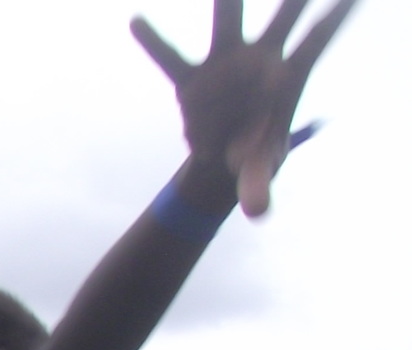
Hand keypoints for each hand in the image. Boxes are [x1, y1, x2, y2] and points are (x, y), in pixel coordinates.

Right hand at [134, 0, 356, 218]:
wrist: (224, 155)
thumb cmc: (250, 155)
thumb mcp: (256, 169)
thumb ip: (257, 186)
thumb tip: (257, 213)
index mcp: (288, 76)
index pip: (314, 43)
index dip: (331, 21)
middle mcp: (258, 58)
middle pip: (282, 17)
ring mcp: (224, 63)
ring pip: (225, 22)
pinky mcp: (191, 78)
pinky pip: (168, 59)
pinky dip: (152, 42)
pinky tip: (135, 18)